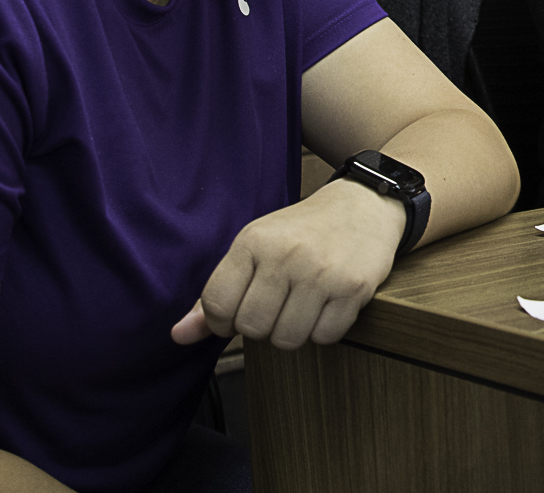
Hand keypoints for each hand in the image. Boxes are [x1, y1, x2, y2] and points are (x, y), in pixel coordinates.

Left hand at [170, 178, 405, 350]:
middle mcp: (286, 255)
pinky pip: (325, 336)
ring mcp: (322, 272)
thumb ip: (216, 294)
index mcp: (254, 241)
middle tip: (278, 305)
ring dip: (293, 331)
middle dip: (262, 326)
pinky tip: (328, 304)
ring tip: (303, 305)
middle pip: (252, 327)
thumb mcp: (254, 248)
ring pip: (288, 339)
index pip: (217, 305)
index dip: (224, 321)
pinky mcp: (354, 288)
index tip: (241, 310)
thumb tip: (179, 337)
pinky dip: (324, 329)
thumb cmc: (302, 232)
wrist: (364, 205)